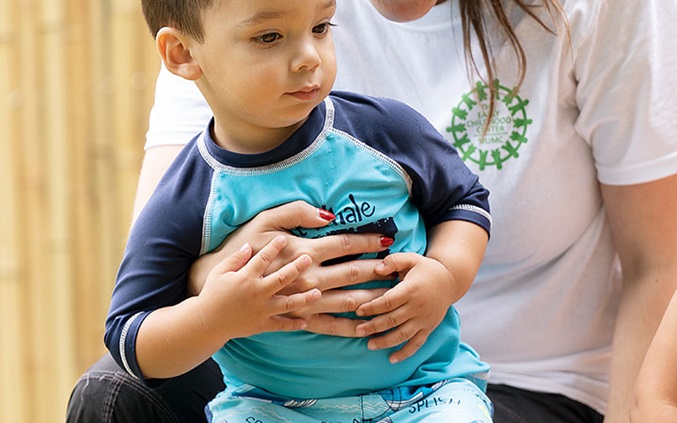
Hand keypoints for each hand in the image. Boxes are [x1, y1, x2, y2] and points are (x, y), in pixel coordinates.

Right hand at [189, 201, 391, 335]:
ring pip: (346, 301)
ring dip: (371, 298)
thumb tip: (329, 214)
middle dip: (378, 271)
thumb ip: (298, 211)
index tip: (388, 240)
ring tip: (393, 295)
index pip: (344, 245)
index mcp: (304, 250)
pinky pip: (328, 325)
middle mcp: (308, 277)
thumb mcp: (266, 219)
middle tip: (400, 269)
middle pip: (352, 273)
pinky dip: (348, 326)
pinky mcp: (296, 317)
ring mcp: (304, 300)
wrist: (218, 283)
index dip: (367, 242)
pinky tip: (366, 326)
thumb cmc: (243, 246)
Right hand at [196, 235, 320, 339]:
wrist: (205, 322)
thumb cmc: (212, 293)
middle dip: (297, 267)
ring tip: (318, 292)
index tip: (285, 238)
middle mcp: (257, 293)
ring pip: (288, 303)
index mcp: (246, 277)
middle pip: (282, 277)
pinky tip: (306, 321)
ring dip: (304, 297)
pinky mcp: (262, 325)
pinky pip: (282, 325)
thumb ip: (237, 257)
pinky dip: (294, 324)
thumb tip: (251, 245)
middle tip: (309, 258)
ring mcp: (261, 310)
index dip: (274, 246)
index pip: (263, 257)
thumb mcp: (220, 271)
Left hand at [354, 252, 456, 362]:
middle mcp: (418, 307)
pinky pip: (417, 343)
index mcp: (411, 289)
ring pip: (402, 334)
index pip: (388, 302)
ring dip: (385, 342)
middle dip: (373, 327)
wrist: (451, 280)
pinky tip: (392, 359)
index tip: (358, 310)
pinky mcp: (429, 328)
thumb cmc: (425, 268)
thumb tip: (376, 269)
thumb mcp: (411, 258)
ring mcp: (424, 319)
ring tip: (369, 345)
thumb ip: (393, 261)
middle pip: (392, 320)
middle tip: (357, 330)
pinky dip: (405, 353)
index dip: (372, 307)